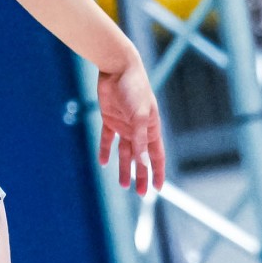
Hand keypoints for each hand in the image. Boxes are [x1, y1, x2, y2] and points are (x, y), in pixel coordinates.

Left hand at [96, 62, 165, 195]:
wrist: (117, 68)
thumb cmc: (133, 89)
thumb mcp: (138, 116)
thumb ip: (140, 140)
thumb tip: (144, 164)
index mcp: (151, 128)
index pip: (156, 156)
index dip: (157, 172)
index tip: (158, 189)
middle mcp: (138, 129)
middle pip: (140, 158)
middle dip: (141, 175)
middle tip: (140, 193)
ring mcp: (123, 124)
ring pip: (124, 152)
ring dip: (124, 167)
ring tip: (122, 185)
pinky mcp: (108, 118)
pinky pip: (107, 139)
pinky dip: (105, 150)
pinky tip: (103, 163)